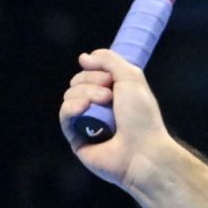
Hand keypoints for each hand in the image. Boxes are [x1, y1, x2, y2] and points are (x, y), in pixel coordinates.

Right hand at [58, 49, 170, 188]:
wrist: (142, 150)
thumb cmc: (142, 117)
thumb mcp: (131, 78)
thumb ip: (109, 60)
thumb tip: (83, 57)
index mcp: (114, 94)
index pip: (91, 72)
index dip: (96, 70)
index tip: (110, 77)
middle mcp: (99, 107)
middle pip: (77, 82)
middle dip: (90, 82)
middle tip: (110, 94)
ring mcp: (87, 123)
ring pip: (69, 96)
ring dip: (85, 94)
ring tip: (104, 103)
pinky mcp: (77, 138)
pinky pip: (64, 116)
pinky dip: (71, 108)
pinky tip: (83, 107)